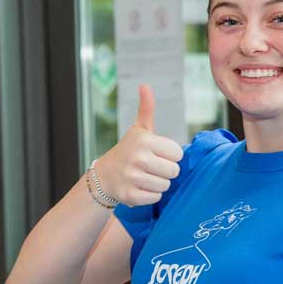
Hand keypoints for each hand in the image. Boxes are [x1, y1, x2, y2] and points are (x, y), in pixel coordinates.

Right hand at [95, 85, 183, 206]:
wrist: (104, 175)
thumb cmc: (129, 150)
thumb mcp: (139, 129)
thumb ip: (146, 109)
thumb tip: (145, 86)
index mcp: (145, 141)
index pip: (178, 154)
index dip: (170, 156)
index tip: (157, 154)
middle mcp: (138, 158)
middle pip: (174, 171)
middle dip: (165, 171)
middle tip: (151, 167)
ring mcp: (133, 178)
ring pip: (166, 186)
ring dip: (158, 183)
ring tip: (145, 177)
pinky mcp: (130, 196)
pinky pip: (155, 198)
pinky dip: (150, 195)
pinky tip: (139, 187)